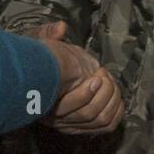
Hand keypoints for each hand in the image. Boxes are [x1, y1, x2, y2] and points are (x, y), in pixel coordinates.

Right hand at [26, 21, 123, 135]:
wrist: (38, 76)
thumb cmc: (39, 59)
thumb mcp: (37, 43)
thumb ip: (46, 34)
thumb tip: (61, 27)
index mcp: (43, 99)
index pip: (65, 107)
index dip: (84, 94)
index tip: (96, 75)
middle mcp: (56, 117)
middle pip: (88, 114)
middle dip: (104, 92)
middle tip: (103, 73)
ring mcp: (70, 124)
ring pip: (100, 120)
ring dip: (112, 99)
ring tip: (109, 80)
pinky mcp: (84, 126)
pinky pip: (106, 125)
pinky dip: (116, 111)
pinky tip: (115, 94)